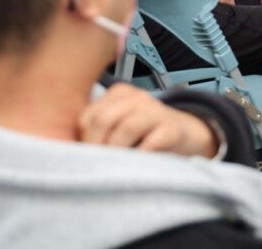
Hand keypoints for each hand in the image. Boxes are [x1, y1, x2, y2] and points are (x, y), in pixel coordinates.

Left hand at [80, 82, 216, 157]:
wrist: (188, 134)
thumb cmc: (146, 134)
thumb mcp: (121, 124)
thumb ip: (100, 130)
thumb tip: (73, 152)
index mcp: (118, 94)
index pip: (87, 116)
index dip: (83, 140)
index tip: (86, 157)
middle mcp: (136, 97)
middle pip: (102, 119)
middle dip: (95, 146)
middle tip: (97, 165)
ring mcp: (155, 110)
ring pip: (125, 128)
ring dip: (116, 152)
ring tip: (113, 168)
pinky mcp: (171, 128)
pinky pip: (150, 143)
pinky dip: (139, 157)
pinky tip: (136, 165)